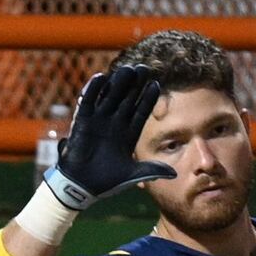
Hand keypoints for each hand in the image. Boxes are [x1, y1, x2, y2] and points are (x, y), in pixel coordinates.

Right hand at [47, 64, 172, 208]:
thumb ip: (151, 170)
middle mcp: (115, 124)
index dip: (148, 98)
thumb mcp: (132, 175)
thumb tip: (174, 174)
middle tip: (143, 68)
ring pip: (110, 97)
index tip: (155, 84)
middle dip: (135, 85)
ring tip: (126, 70)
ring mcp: (99, 121)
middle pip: (127, 99)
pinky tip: (100, 77)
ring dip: (117, 83)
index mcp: (128, 133)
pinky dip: (93, 90)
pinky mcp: (83, 121)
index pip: (141, 111)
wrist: (81, 187)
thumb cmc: (107, 181)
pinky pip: (88, 102)